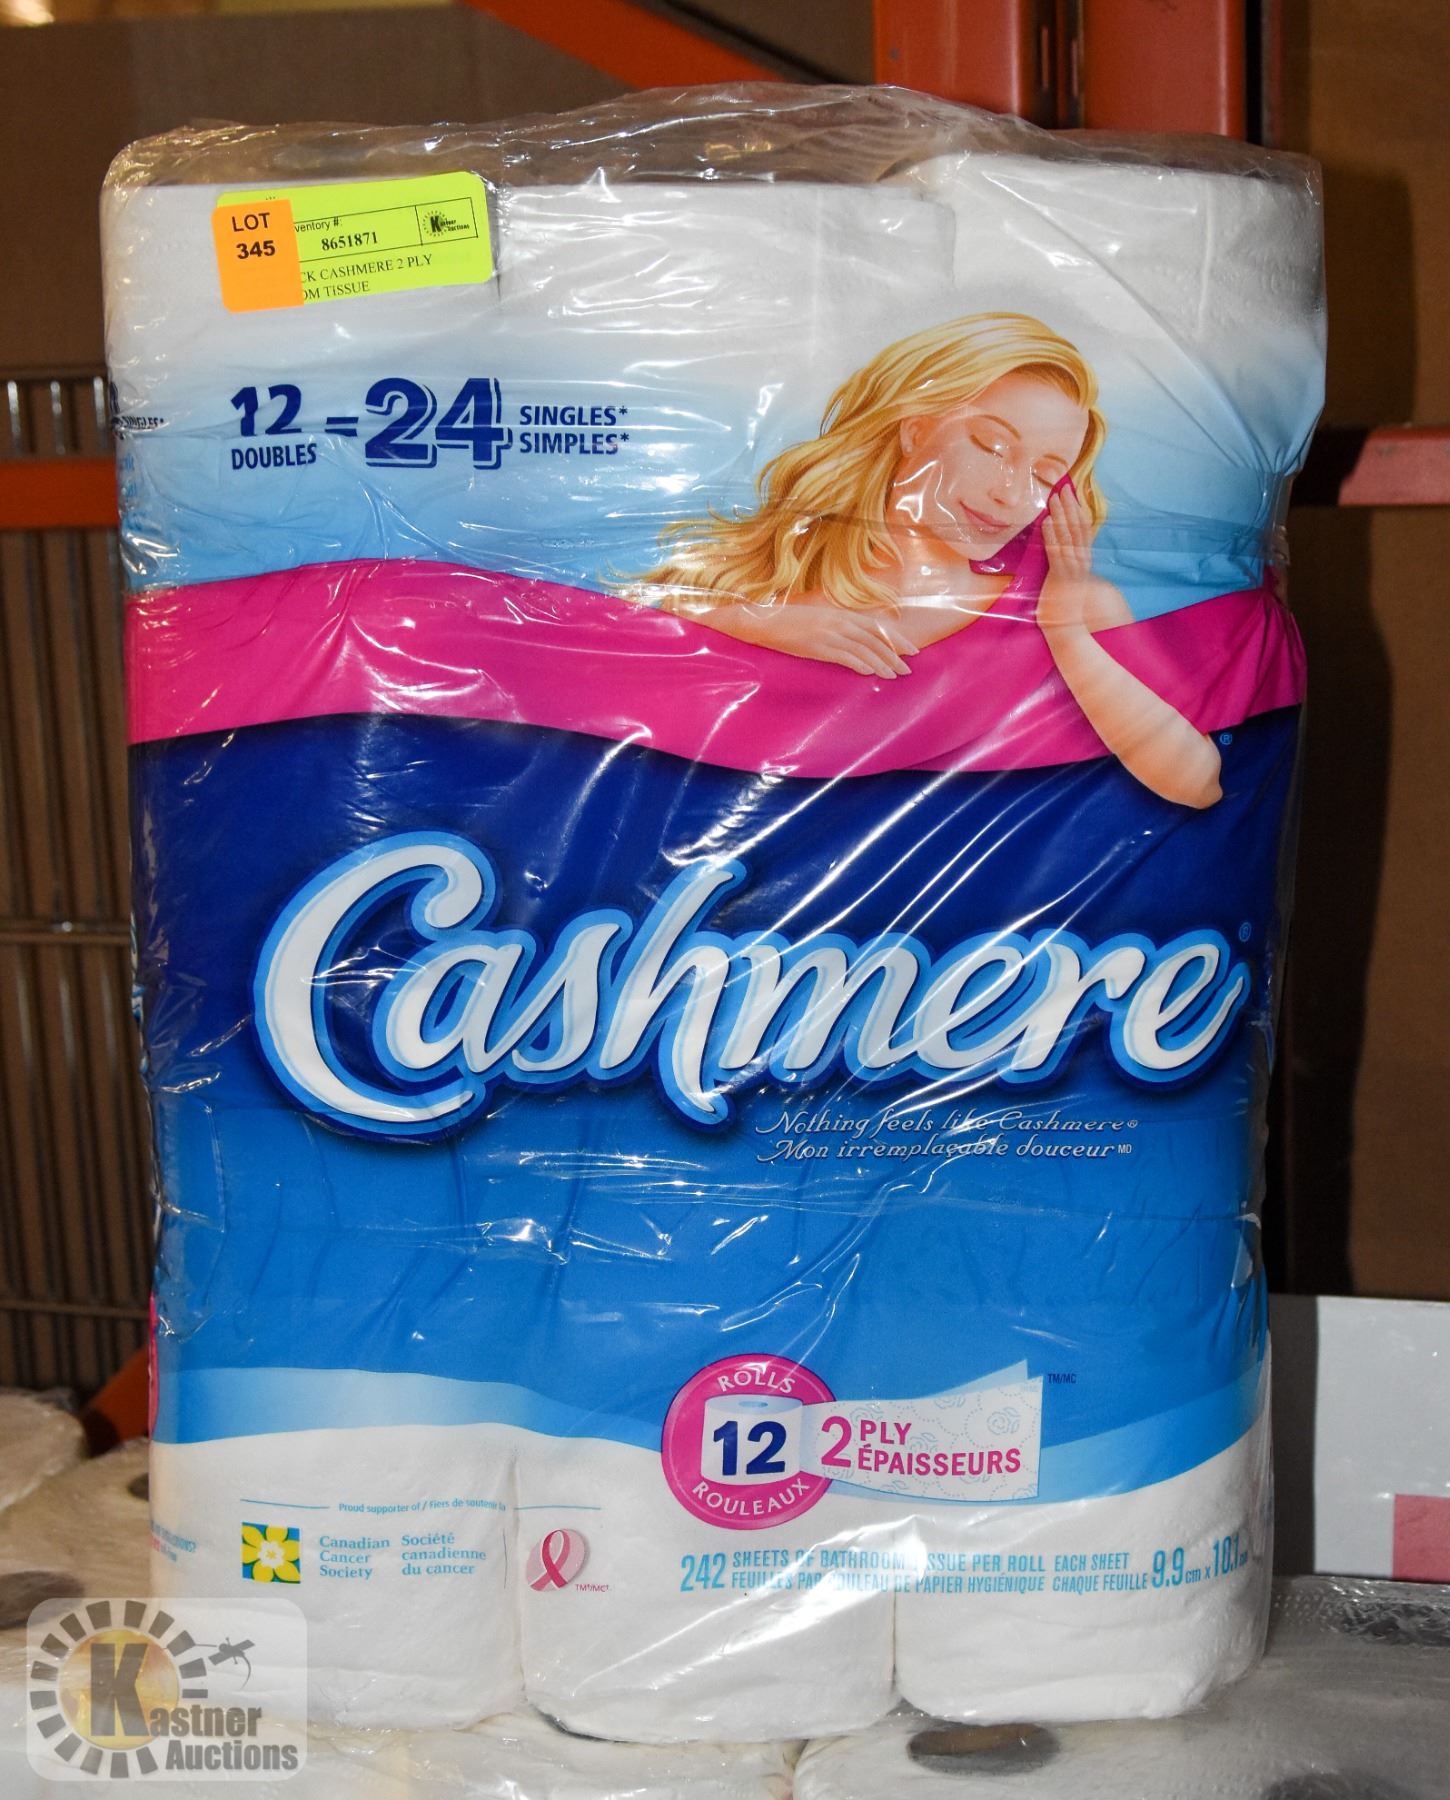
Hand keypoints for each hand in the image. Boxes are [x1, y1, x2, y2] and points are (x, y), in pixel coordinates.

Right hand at [715, 602, 916, 677]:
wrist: (762, 621)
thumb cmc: (789, 623)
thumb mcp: (818, 620)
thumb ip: (837, 628)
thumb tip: (855, 642)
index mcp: (840, 614)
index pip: (876, 626)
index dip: (896, 639)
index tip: (911, 650)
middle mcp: (838, 622)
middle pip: (874, 639)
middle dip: (893, 654)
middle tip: (907, 669)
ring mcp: (828, 633)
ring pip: (863, 649)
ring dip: (881, 663)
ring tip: (894, 675)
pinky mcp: (816, 646)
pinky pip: (843, 655)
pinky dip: (859, 663)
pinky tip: (871, 672)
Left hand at [1037, 487, 1096, 632]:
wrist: (1069, 631)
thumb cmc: (1067, 610)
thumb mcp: (1070, 584)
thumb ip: (1071, 568)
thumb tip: (1066, 556)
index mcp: (1083, 562)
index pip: (1084, 531)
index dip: (1078, 512)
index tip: (1073, 495)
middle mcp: (1080, 563)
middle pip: (1078, 529)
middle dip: (1071, 507)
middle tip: (1064, 487)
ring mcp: (1071, 569)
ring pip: (1068, 536)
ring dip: (1061, 515)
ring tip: (1054, 497)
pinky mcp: (1060, 577)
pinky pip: (1056, 552)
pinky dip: (1051, 535)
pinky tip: (1046, 521)